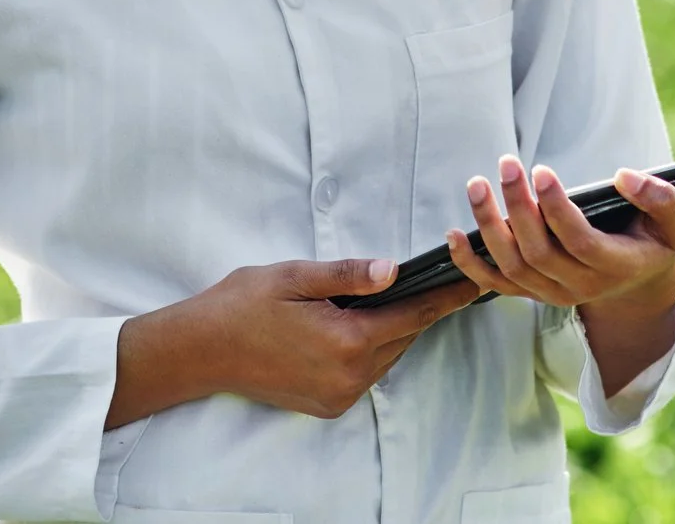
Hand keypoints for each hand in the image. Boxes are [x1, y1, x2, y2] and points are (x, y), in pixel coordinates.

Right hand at [110, 257, 479, 424]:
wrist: (200, 351)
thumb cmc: (242, 305)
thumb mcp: (294, 275)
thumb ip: (347, 274)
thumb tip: (392, 270)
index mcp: (347, 340)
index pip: (413, 316)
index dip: (446, 297)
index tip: (474, 282)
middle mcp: (349, 376)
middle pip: (402, 337)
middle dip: (418, 309)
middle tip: (436, 279)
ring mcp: (339, 395)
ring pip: (385, 356)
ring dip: (391, 329)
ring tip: (394, 298)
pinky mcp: (327, 405)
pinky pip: (365, 373)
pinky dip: (370, 349)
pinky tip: (358, 325)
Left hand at [444, 155, 674, 318]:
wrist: (640, 279)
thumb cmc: (656, 238)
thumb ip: (661, 198)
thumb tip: (625, 176)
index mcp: (616, 266)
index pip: (578, 240)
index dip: (556, 208)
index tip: (542, 170)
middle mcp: (581, 286)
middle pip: (537, 251)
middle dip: (518, 206)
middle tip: (507, 164)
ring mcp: (553, 293)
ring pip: (512, 266)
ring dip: (489, 226)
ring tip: (477, 185)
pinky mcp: (533, 293)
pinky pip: (494, 284)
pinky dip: (470, 263)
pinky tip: (452, 234)